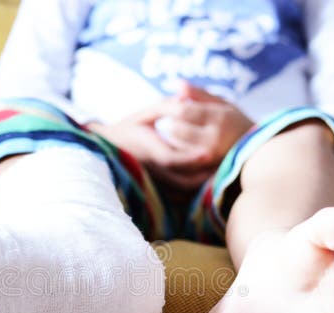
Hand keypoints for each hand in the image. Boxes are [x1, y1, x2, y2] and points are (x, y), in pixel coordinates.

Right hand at [87, 100, 213, 191]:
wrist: (109, 148)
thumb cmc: (130, 127)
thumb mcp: (146, 113)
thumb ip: (167, 106)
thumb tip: (185, 98)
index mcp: (149, 150)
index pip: (171, 158)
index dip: (190, 157)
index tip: (209, 152)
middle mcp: (152, 169)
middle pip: (181, 180)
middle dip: (204, 175)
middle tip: (224, 165)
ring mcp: (155, 180)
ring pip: (182, 189)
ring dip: (201, 184)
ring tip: (219, 173)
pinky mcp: (158, 187)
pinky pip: (179, 194)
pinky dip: (194, 190)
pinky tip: (207, 181)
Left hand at [162, 80, 255, 166]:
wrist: (258, 156)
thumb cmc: (238, 125)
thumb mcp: (224, 105)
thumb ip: (200, 95)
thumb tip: (178, 84)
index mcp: (219, 118)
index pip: (182, 111)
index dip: (168, 108)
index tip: (163, 107)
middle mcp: (214, 139)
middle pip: (175, 130)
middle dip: (167, 123)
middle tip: (163, 121)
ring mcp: (208, 159)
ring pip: (174, 147)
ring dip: (168, 139)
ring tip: (170, 132)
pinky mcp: (204, 173)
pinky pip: (180, 161)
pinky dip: (174, 153)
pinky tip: (175, 147)